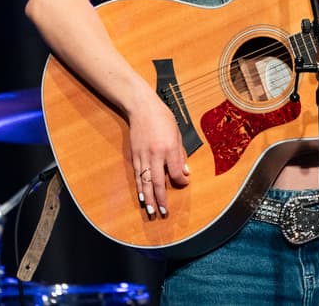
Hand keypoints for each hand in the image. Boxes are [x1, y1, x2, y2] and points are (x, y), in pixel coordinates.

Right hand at [129, 97, 189, 216]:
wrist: (141, 107)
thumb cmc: (162, 117)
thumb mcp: (177, 133)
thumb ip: (180, 154)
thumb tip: (184, 172)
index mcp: (168, 147)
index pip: (174, 171)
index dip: (180, 181)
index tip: (184, 183)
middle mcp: (155, 154)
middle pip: (157, 181)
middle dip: (161, 198)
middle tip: (164, 212)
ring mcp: (142, 156)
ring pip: (145, 181)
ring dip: (148, 198)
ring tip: (151, 210)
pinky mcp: (134, 155)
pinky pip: (137, 175)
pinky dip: (139, 188)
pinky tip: (141, 197)